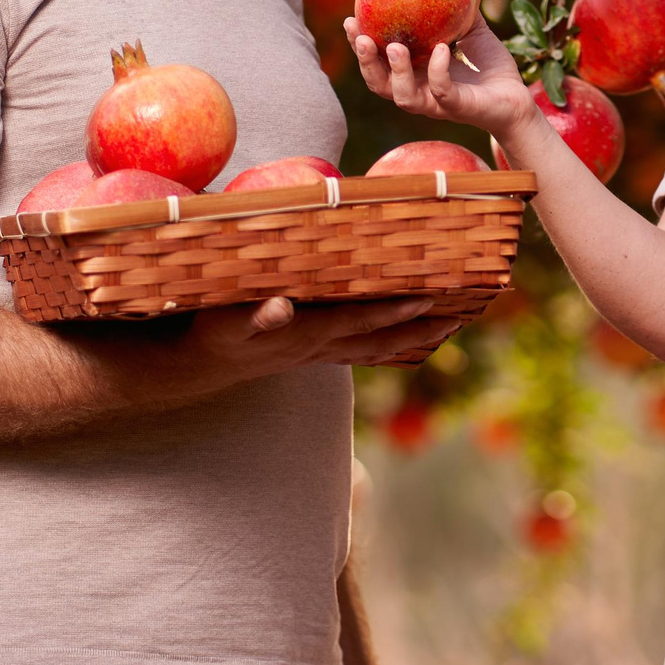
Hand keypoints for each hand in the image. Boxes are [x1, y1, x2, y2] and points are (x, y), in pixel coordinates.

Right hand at [174, 295, 462, 386]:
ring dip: (415, 337)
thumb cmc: (212, 333)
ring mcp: (321, 351)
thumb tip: (281, 307)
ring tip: (451, 323)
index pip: (360, 321)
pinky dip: (392, 341)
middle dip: (422, 328)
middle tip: (462, 315)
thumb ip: (253, 316)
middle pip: (383, 339)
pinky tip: (410, 335)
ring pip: (378, 347)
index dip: (395, 311)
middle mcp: (322, 345)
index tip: (430, 299)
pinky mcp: (315, 351)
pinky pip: (364, 348)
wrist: (201, 365)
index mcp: (307, 334)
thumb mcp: (224, 323)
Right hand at [349, 16, 535, 140]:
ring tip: (393, 47)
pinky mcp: (457, 108)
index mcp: (415, 74)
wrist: (518, 98)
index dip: (359, 45)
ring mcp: (436, 103)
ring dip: (394, 72)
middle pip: (379, 83)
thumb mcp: (472, 31)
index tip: (350, 20)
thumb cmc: (490, 67)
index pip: (377, 62)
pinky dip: (437, 71)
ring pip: (402, 95)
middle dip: (365, 61)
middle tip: (360, 36)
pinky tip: (440, 50)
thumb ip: (457, 9)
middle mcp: (419, 91)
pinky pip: (441, 92)